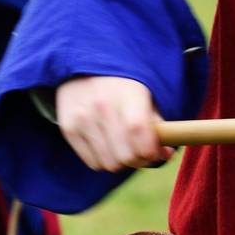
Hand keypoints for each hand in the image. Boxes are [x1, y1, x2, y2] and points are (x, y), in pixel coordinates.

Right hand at [55, 76, 171, 171]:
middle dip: (139, 161)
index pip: (138, 130)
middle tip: (141, 154)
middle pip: (125, 155)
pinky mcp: (68, 129)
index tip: (156, 153)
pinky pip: (93, 163)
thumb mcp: (146, 97)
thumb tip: (166, 154)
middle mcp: (102, 106)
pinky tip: (107, 146)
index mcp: (127, 93)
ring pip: (109, 164)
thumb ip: (158, 125)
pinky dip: (104, 161)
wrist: (82, 70)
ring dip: (122, 163)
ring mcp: (82, 118)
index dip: (151, 150)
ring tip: (124, 149)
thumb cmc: (123, 88)